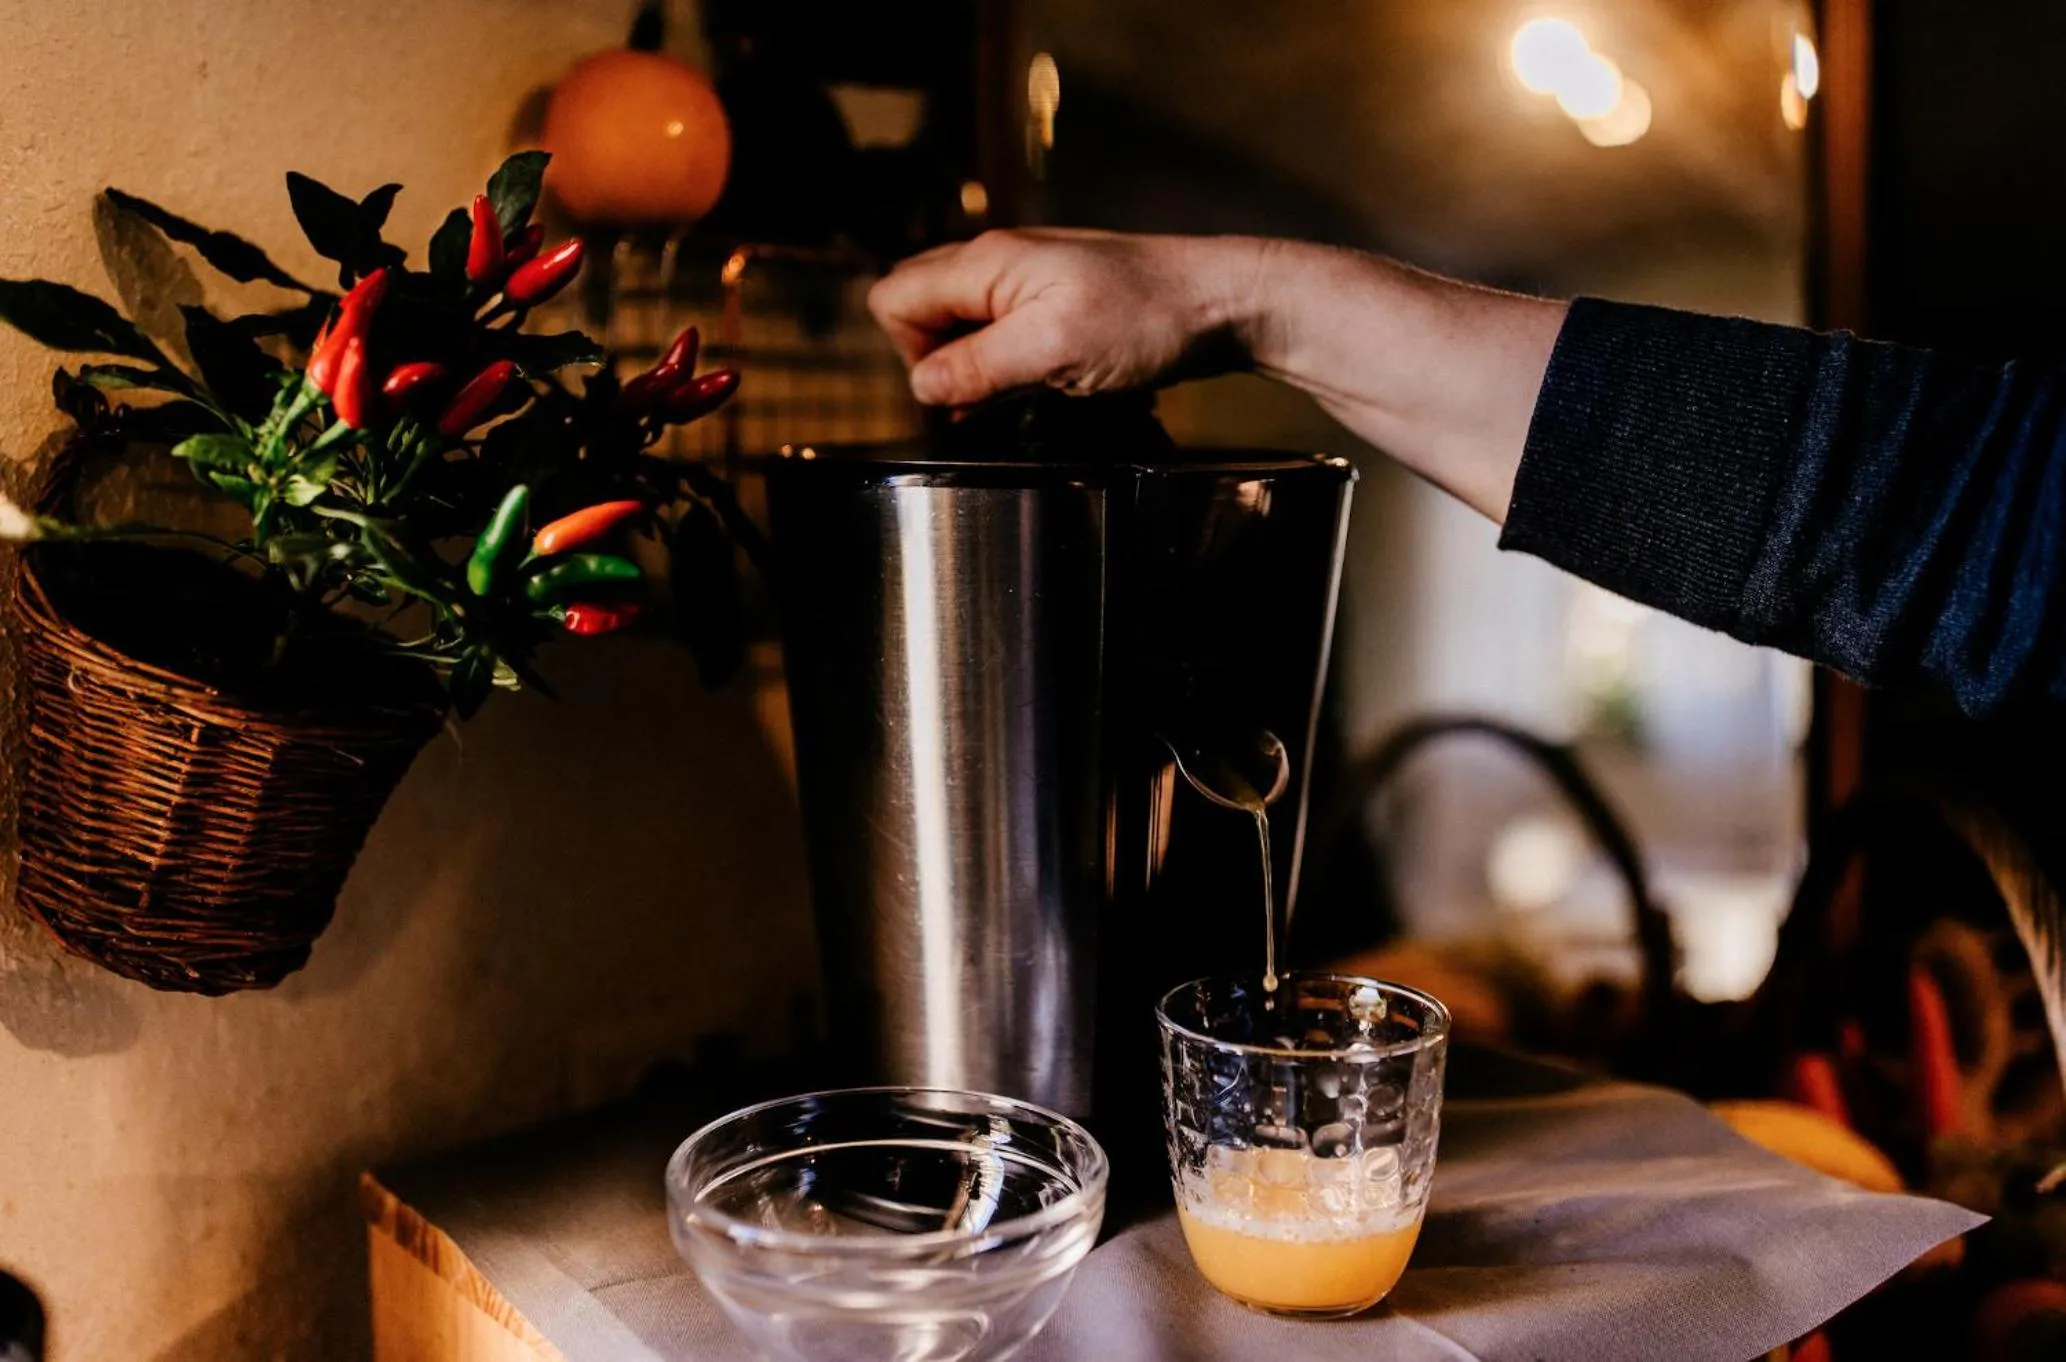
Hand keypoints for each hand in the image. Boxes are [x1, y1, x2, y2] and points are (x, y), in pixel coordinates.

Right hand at [866, 229, 1269, 405]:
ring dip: (973, 366)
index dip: (910, 353)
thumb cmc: (1148, 317)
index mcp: (986, 263)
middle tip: (984, 393)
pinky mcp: (1053, 302)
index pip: (893, 298)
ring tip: (1019, 391)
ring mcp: (1026, 280)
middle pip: (918, 306)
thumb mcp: (1054, 349)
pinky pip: (999, 332)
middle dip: (934, 360)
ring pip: (959, 322)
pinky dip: (1005, 364)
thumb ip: (979, 365)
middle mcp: (997, 262)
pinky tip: (1039, 384)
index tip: (959, 387)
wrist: (1222, 303)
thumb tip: (922, 385)